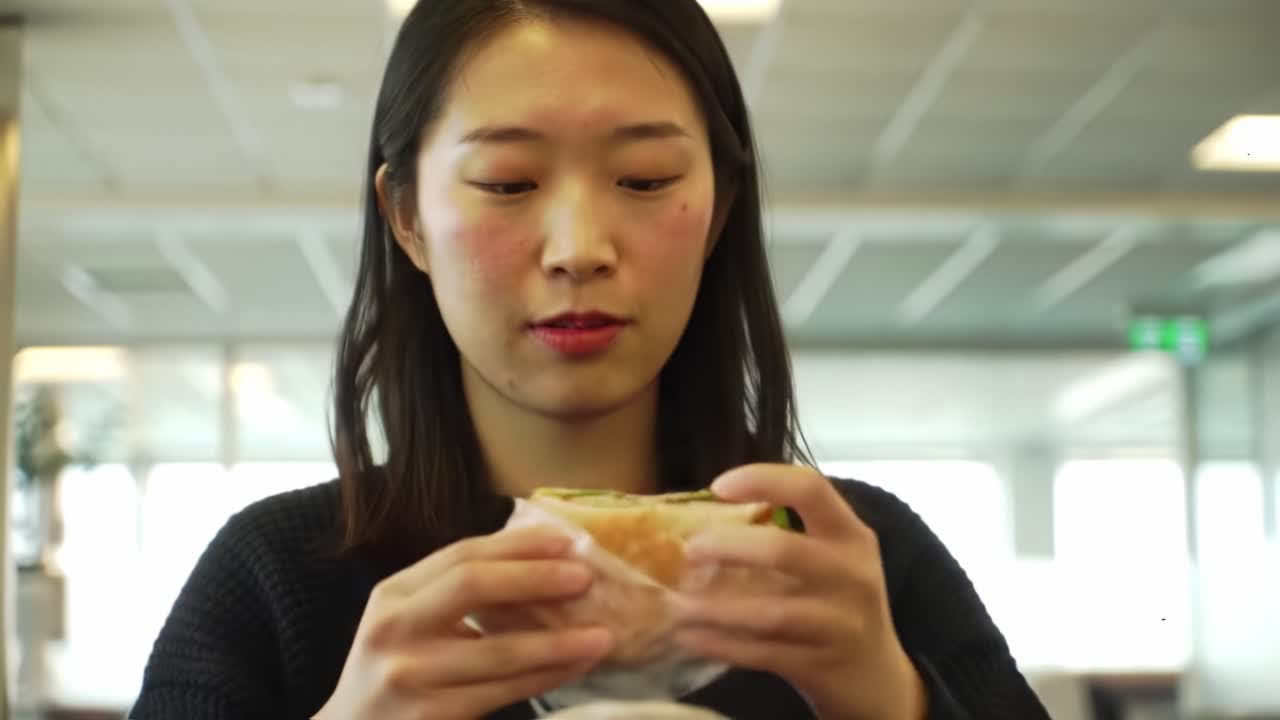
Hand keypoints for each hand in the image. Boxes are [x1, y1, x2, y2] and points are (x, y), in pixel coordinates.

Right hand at [314, 526, 613, 719]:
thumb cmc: (397, 672)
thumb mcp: (409, 622)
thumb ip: (457, 592)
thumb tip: (542, 558)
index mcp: (393, 595)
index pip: (461, 554)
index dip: (518, 544)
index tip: (567, 540)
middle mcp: (394, 629)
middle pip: (471, 586)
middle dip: (535, 577)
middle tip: (586, 577)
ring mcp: (409, 676)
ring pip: (498, 651)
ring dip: (558, 641)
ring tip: (602, 635)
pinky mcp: (431, 717)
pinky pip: (503, 692)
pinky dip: (546, 678)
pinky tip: (575, 667)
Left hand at [674, 464, 926, 719]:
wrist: (874, 676)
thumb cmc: (836, 602)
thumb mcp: (832, 558)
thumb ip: (789, 533)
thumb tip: (702, 516)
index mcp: (851, 536)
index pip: (811, 489)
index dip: (763, 479)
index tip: (718, 486)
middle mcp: (851, 575)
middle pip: (784, 550)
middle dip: (729, 548)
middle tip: (689, 550)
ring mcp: (839, 624)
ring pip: (771, 612)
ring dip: (716, 608)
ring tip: (676, 604)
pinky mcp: (821, 664)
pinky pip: (762, 653)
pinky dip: (721, 644)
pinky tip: (689, 637)